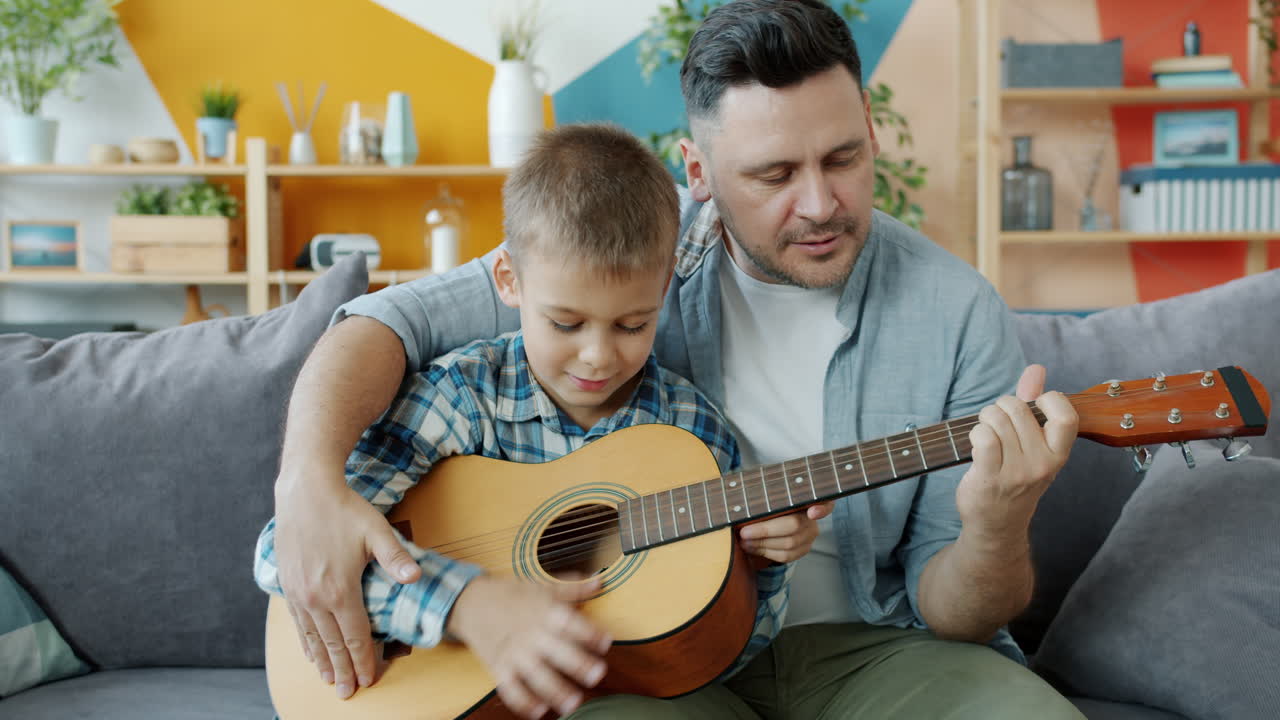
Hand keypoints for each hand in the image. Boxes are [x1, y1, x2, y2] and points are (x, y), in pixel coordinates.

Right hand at [275, 467, 422, 698]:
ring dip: (321, 661)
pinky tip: (308, 652)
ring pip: (312, 637)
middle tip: (348, 692)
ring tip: (329, 681)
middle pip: (332, 644)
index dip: (364, 659)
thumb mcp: (377, 531)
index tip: (370, 679)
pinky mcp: (287, 585)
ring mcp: (298, 593)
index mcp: (340, 590)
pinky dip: (304, 642)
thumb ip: (397, 558)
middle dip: (343, 670)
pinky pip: (296, 623)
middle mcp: (315, 598)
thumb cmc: (344, 509)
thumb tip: (416, 578)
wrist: (304, 491)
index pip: (355, 636)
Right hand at [447, 576, 611, 719]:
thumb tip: (599, 581)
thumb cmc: (511, 594)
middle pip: (558, 651)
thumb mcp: (542, 586)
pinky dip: (523, 702)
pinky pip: (511, 689)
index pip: (570, 622)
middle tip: (598, 674)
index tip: (606, 642)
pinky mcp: (499, 667)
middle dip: (579, 664)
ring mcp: (514, 652)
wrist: (471, 602)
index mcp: (544, 611)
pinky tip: (539, 711)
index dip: (590, 632)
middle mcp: (531, 633)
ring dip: (556, 690)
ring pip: (537, 675)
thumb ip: (572, 588)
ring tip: (573, 703)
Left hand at [738, 502, 833, 565]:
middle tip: (744, 532)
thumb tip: (748, 495)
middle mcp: (814, 516)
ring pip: (789, 544)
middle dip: (765, 531)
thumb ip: (766, 494)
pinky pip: (786, 556)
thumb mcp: (768, 491)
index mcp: (809, 497)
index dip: (822, 509)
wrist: (770, 513)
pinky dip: (766, 552)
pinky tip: (752, 547)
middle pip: (794, 526)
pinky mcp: (804, 548)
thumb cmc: (767, 499)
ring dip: (762, 544)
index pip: (825, 502)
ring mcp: (811, 534)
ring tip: (744, 541)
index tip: (812, 512)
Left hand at [956, 364, 1077, 539]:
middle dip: (1001, 406)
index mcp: (1059, 454)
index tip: (1033, 406)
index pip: (1065, 416)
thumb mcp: (1033, 444)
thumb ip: (1034, 403)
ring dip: (985, 419)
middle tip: (997, 422)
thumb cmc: (1015, 475)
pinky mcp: (990, 478)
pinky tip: (976, 444)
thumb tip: (1036, 368)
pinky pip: (982, 437)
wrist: (997, 523)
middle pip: (1017, 408)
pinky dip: (975, 433)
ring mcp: (1017, 473)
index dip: (1047, 399)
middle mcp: (1042, 464)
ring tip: (986, 434)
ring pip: (996, 419)